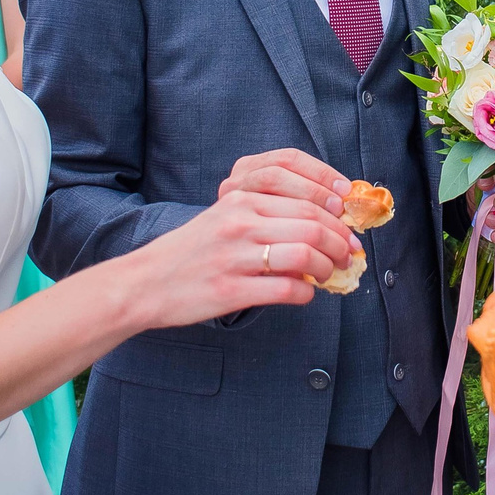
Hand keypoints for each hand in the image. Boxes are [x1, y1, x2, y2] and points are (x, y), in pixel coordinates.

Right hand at [129, 150, 355, 327]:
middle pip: (313, 227)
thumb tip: (321, 227)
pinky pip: (286, 291)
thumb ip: (266, 216)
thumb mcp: (224, 218)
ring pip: (305, 256)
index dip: (338, 219)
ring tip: (329, 275)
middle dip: (340, 244)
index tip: (349, 232)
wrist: (144, 283)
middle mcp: (239, 222)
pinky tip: (304, 295)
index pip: (308, 201)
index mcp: (240, 198)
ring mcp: (235, 257)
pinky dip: (305, 294)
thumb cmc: (190, 252)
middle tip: (348, 256)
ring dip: (327, 268)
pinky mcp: (230, 290)